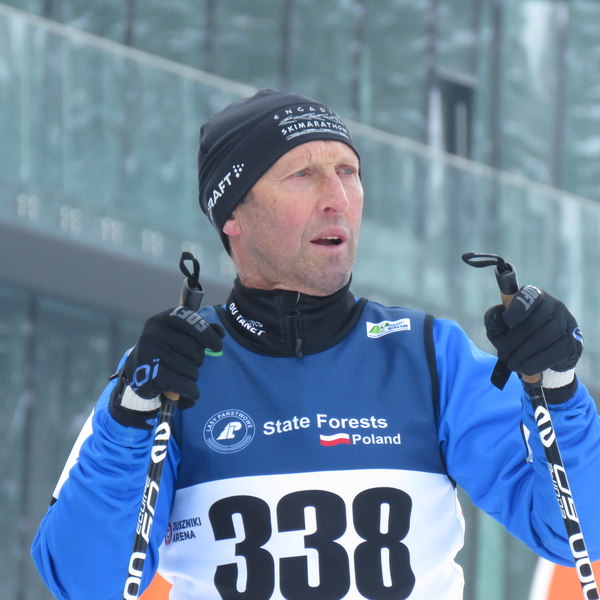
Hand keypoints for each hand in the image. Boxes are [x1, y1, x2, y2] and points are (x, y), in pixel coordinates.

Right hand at [110, 306, 223, 427]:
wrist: (140, 369)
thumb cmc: (170, 348)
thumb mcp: (183, 333)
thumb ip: (202, 329)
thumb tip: (219, 333)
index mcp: (164, 319)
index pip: (192, 321)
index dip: (208, 335)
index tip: (217, 346)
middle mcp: (154, 334)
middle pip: (195, 349)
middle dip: (199, 359)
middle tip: (189, 361)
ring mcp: (149, 354)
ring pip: (190, 369)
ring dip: (193, 375)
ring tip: (182, 373)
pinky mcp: (147, 376)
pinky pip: (182, 385)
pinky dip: (190, 390)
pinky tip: (188, 390)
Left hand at [484, 285, 582, 386]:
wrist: (540, 357)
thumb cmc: (516, 337)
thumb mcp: (500, 328)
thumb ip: (494, 320)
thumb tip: (498, 317)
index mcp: (535, 296)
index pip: (530, 295)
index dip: (518, 308)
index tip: (507, 321)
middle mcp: (554, 305)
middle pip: (536, 320)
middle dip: (515, 341)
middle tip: (503, 356)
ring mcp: (567, 322)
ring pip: (546, 336)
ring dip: (525, 354)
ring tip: (512, 365)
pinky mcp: (573, 341)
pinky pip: (557, 351)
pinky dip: (539, 362)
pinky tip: (526, 368)